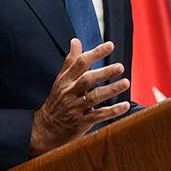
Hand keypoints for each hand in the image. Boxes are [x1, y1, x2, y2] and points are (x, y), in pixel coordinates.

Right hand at [29, 39, 130, 156]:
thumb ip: (71, 61)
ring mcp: (75, 107)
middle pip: (88, 79)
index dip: (96, 53)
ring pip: (94, 97)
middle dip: (105, 72)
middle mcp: (70, 92)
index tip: (110, 45)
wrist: (44, 129)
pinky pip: (98, 115)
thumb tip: (75, 41)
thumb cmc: (56, 101)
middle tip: (120, 66)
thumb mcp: (60, 80)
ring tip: (125, 83)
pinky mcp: (81, 122)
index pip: (81, 63)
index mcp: (66, 80)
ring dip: (111, 89)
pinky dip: (112, 111)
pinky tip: (125, 106)